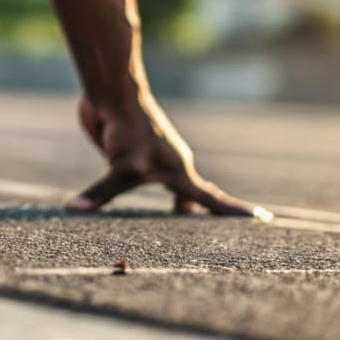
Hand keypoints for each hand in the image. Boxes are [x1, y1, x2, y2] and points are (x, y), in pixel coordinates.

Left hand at [66, 94, 269, 218]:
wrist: (110, 94)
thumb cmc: (127, 128)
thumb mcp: (122, 167)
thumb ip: (103, 192)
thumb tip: (75, 211)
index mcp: (179, 172)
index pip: (212, 200)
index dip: (235, 213)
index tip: (264, 220)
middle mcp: (169, 168)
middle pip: (194, 201)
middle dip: (205, 221)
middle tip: (222, 244)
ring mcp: (151, 163)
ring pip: (166, 193)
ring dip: (174, 209)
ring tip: (181, 230)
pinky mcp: (127, 159)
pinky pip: (133, 187)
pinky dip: (135, 200)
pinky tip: (132, 209)